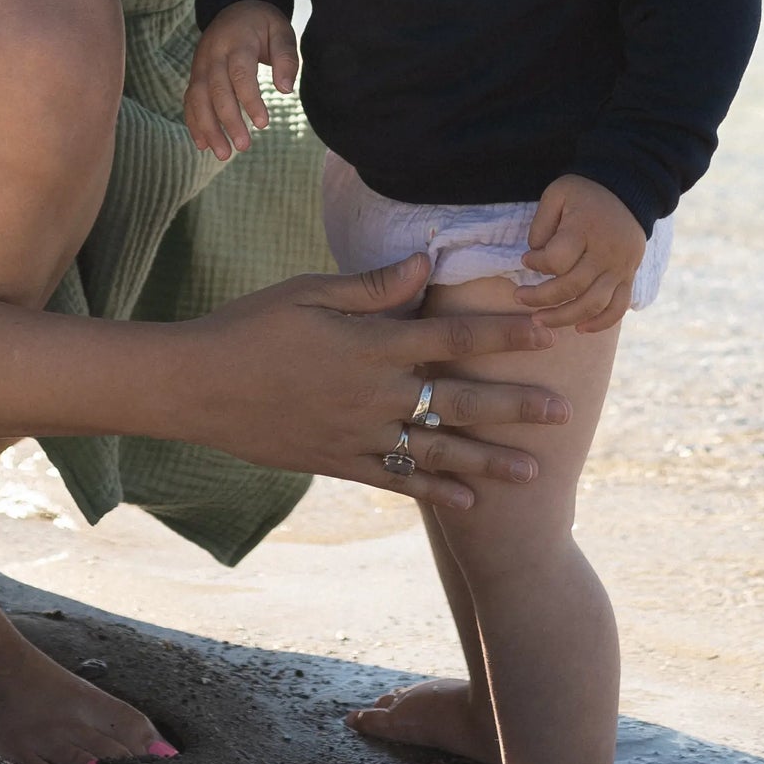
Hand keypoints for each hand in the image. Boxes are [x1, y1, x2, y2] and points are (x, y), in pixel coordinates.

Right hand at [184, 253, 569, 510]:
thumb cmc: (252, 326)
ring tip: (534, 470)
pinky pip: (398, 480)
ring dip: (489, 460)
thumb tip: (426, 263)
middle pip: (459, 400)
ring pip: (438, 449)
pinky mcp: (339, 462)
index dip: (502, 333)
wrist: (199, 386)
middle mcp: (375, 393)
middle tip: (564, 412)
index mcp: (372, 344)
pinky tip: (469, 500)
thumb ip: (373, 285)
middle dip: (515, 405)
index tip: (545, 331)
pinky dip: (435, 490)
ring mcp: (359, 433)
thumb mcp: (309, 291)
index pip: (453, 336)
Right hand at [185, 0, 298, 160]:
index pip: (240, 74)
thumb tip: (286, 89)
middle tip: (243, 147)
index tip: (264, 124)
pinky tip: (203, 144)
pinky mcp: (195, 74)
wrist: (234, 7)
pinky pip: (189, 100)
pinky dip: (193, 122)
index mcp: (237, 42)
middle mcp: (213, 54)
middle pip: (216, 90)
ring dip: (208, 127)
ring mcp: (200, 64)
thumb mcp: (281, 31)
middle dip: (228, 121)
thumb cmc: (263, 24)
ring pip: (198, 98)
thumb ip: (286, 58)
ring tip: (223, 154)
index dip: (250, 100)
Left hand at [512, 176, 647, 332]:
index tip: (526, 260)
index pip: (557, 260)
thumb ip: (541, 223)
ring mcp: (619, 268)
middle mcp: (605, 253)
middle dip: (541, 298)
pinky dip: (600, 323)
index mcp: (585, 229)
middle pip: (572, 287)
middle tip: (519, 298)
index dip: (537, 264)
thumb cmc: (585, 193)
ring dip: (564, 318)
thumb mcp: (556, 193)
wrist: (627, 191)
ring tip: (540, 321)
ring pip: (593, 304)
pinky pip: (618, 308)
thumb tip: (535, 254)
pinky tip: (580, 328)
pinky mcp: (628, 277)